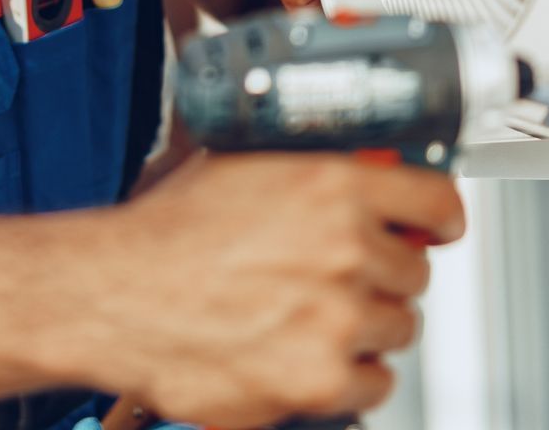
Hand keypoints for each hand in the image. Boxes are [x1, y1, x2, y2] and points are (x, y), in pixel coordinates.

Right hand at [100, 151, 464, 426]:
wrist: (112, 295)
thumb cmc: (163, 234)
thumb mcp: (240, 166)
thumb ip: (307, 169)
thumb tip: (355, 168)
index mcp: (331, 186)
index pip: (437, 203)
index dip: (436, 218)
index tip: (432, 229)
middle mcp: (345, 250)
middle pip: (415, 272)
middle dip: (379, 274)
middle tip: (333, 276)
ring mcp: (337, 320)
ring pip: (396, 327)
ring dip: (361, 324)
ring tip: (304, 314)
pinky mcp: (319, 380)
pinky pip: (373, 381)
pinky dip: (347, 374)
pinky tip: (303, 351)